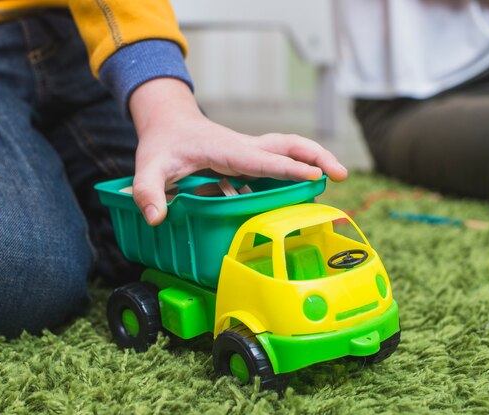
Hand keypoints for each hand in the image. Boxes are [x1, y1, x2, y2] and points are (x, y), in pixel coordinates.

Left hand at [129, 78, 347, 224]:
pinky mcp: (247, 157)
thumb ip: (147, 191)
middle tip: (341, 174)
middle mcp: (242, 147)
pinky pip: (276, 161)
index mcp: (224, 149)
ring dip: (313, 158)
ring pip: (287, 148)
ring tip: (338, 177)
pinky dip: (295, 169)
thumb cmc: (161, 143)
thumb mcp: (147, 166)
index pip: (261, 159)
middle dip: (316, 155)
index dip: (288, 168)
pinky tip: (304, 189)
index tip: (314, 176)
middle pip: (287, 144)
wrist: (168, 121)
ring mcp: (247, 150)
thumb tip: (156, 219)